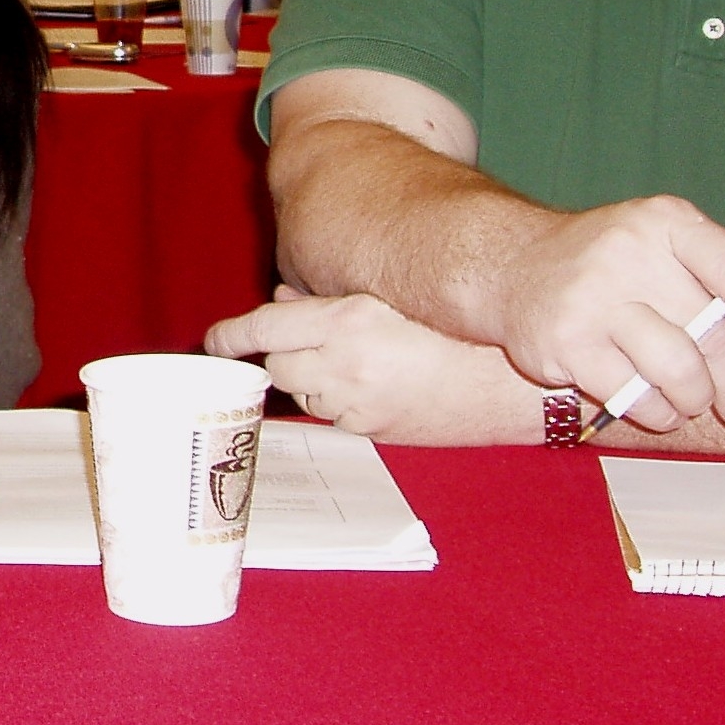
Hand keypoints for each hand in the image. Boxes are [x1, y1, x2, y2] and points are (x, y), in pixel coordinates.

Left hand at [206, 288, 537, 445]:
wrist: (512, 380)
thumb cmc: (459, 325)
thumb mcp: (392, 291)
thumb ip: (330, 294)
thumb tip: (286, 297)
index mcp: (344, 321)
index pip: (265, 328)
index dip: (232, 336)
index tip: (212, 340)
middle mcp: (344, 366)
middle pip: (280, 366)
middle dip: (283, 353)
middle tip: (304, 337)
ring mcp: (358, 405)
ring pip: (306, 394)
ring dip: (312, 377)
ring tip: (351, 357)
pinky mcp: (375, 432)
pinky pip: (337, 415)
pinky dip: (340, 399)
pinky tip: (374, 381)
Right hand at [489, 196, 724, 431]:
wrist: (512, 268)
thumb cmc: (612, 268)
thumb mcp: (672, 257)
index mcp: (664, 221)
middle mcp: (627, 251)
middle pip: (711, 332)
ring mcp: (591, 296)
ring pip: (678, 370)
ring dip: (695, 400)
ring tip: (692, 403)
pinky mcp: (564, 341)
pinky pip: (634, 395)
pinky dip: (655, 413)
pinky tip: (652, 406)